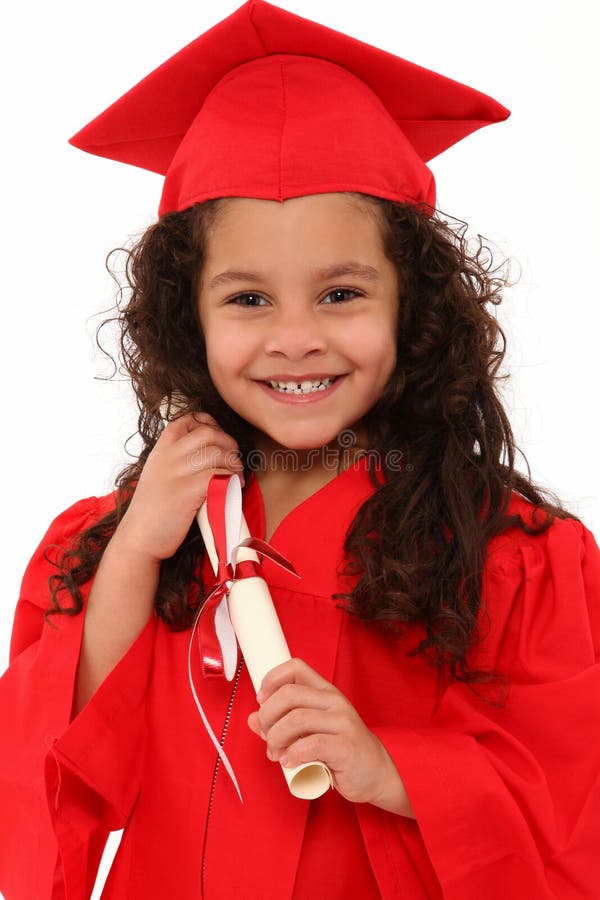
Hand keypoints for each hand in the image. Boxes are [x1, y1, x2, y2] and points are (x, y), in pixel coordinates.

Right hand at [115, 412, 243, 562]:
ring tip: (236, 477)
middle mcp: (167, 457)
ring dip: (234, 464)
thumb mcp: (157, 476)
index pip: (185, 421)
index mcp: (160, 451)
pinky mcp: (187, 491)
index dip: (209, 423)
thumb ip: (175, 461)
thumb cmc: (153, 512)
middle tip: (233, 462)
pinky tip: (233, 488)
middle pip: (208, 433)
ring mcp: (176, 473)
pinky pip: (219, 475)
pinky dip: (232, 480)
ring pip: (217, 453)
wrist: (138, 539)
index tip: (219, 438)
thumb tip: (210, 453)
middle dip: (228, 444)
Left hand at [247, 658, 413, 816]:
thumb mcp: (312, 731)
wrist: (376, 773)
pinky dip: (293, 754)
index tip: (261, 701)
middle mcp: (334, 701)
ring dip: (276, 738)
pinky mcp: (346, 746)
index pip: (296, 667)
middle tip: (265, 735)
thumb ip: (283, 724)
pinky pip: (311, 745)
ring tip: (274, 753)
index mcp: (326, 691)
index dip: (272, 679)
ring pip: (296, 719)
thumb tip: (251, 719)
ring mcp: (342, 722)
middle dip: (267, 716)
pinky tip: (288, 762)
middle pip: (289, 695)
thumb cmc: (341, 750)